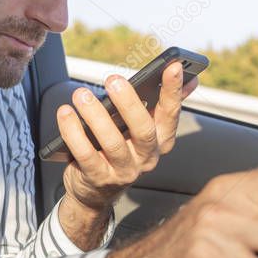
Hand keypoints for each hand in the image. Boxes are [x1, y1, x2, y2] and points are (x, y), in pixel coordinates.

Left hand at [57, 60, 197, 211]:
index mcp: (161, 140)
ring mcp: (123, 171)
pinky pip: (85, 154)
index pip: (171, 113)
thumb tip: (191, 79)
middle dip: (129, 103)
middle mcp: (146, 157)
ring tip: (81, 95)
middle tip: (113, 79)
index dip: (174, 90)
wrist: (96, 191)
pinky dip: (73, 132)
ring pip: (112, 143)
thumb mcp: (143, 129)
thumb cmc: (119, 150)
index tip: (174, 65)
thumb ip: (162, 105)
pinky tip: (65, 113)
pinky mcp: (98, 179)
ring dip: (95, 115)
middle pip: (143, 130)